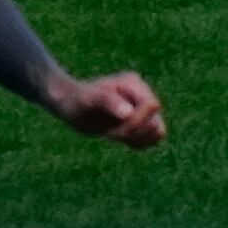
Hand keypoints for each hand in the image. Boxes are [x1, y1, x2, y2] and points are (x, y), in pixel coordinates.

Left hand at [53, 69, 168, 148]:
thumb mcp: (88, 99)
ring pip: (157, 131)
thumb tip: (129, 113)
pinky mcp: (141, 121)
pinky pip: (153, 138)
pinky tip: (119, 138)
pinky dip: (138, 143)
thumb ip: (109, 101)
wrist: (69, 104)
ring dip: (136, 139)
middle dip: (133, 133)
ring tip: (114, 135)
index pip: (151, 106)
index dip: (136, 122)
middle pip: (156, 121)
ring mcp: (143, 109)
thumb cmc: (76, 100)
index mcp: (133, 84)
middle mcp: (142, 95)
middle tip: (110, 133)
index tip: (113, 129)